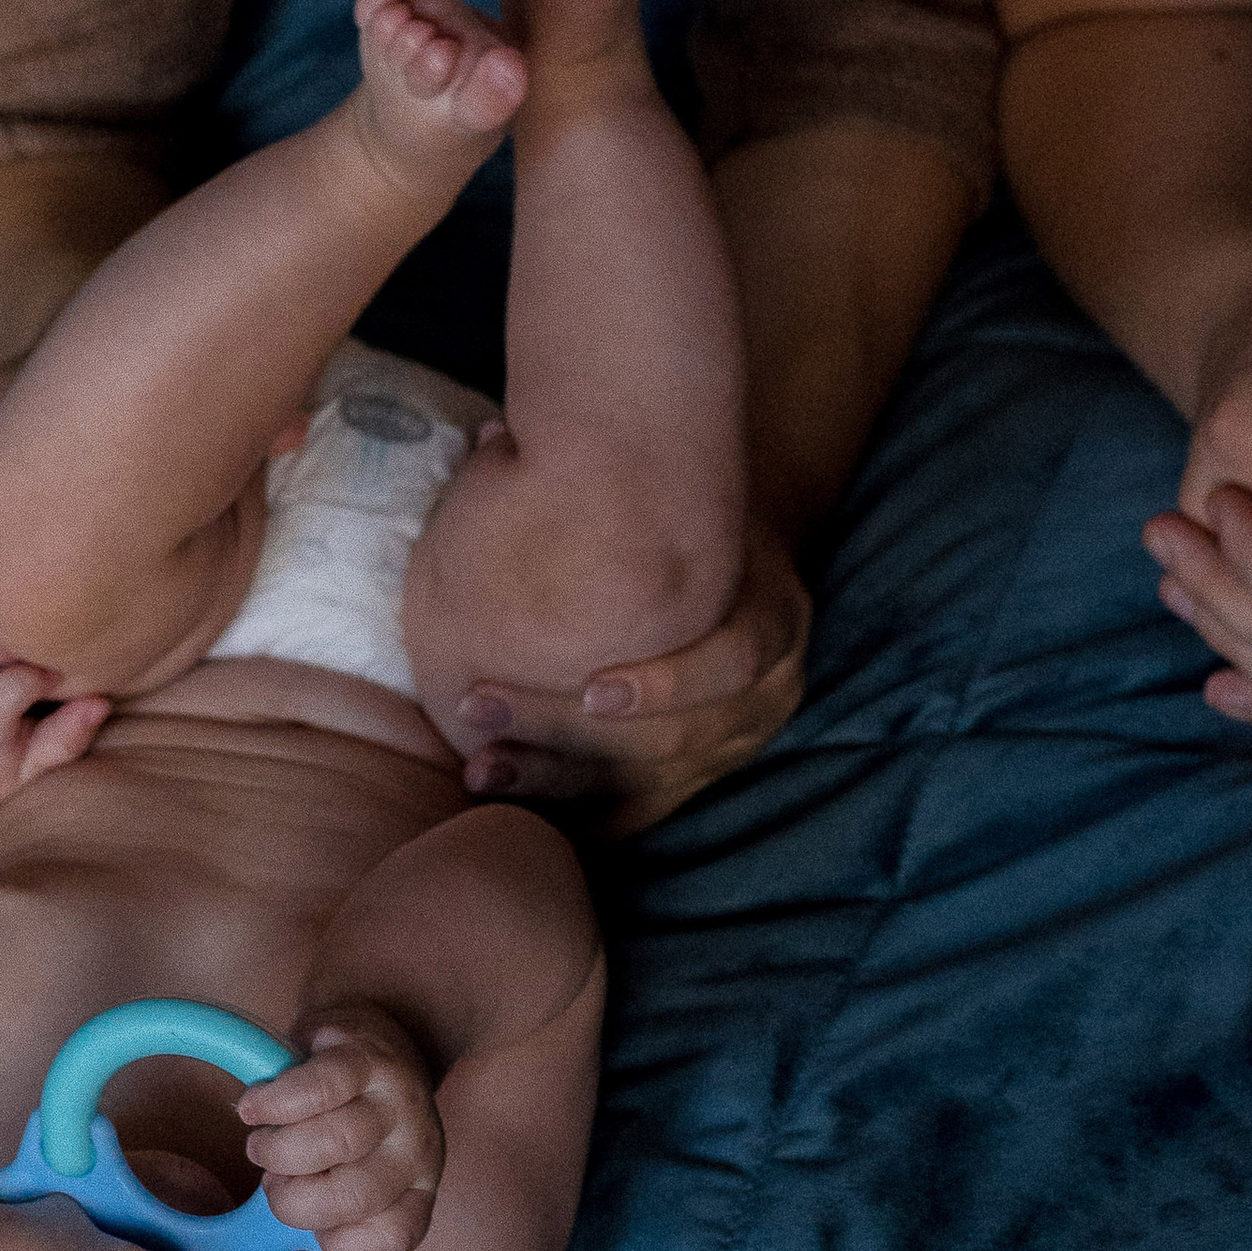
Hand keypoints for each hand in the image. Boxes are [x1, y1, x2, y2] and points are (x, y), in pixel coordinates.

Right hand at [234, 1006, 443, 1250]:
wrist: (367, 1039)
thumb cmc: (352, 1124)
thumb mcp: (353, 1184)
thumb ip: (336, 1238)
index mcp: (417, 1191)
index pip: (392, 1238)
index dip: (338, 1244)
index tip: (306, 1228)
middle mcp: (419, 1150)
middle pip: (354, 1196)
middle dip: (293, 1201)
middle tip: (271, 1183)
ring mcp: (398, 1100)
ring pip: (335, 1141)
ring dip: (278, 1150)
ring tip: (260, 1144)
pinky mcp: (368, 1056)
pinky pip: (319, 1087)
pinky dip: (274, 1104)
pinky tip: (252, 1108)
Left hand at [447, 515, 810, 831]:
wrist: (733, 553)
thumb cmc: (679, 514)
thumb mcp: (671, 494)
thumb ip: (592, 479)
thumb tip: (489, 438)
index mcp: (772, 616)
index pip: (733, 663)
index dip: (665, 683)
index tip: (590, 688)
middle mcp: (768, 692)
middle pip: (676, 737)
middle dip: (571, 731)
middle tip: (481, 709)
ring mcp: (737, 741)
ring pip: (650, 783)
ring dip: (558, 777)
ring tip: (479, 767)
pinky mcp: (703, 775)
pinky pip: (643, 810)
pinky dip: (582, 811)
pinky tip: (514, 804)